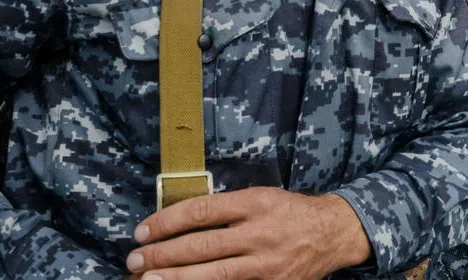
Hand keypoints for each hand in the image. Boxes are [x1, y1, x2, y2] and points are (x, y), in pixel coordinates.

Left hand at [126, 187, 371, 279]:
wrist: (333, 233)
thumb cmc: (290, 212)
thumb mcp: (262, 197)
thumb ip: (228, 208)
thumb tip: (181, 221)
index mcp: (256, 203)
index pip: (203, 210)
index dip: (168, 220)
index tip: (143, 231)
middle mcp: (260, 232)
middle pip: (202, 245)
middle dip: (163, 254)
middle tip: (134, 259)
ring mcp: (266, 262)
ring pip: (212, 273)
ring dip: (175, 278)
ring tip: (147, 279)